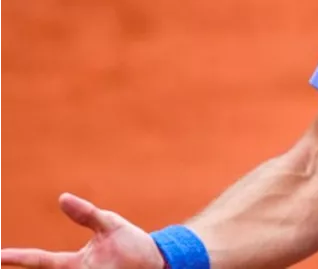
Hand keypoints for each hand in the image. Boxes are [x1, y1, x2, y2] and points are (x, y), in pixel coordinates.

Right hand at [0, 193, 165, 268]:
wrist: (158, 261)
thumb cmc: (131, 243)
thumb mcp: (110, 225)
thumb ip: (87, 215)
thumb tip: (62, 198)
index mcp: (73, 263)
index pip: (39, 261)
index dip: (17, 258)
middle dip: (29, 268)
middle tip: (26, 258)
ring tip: (99, 265)